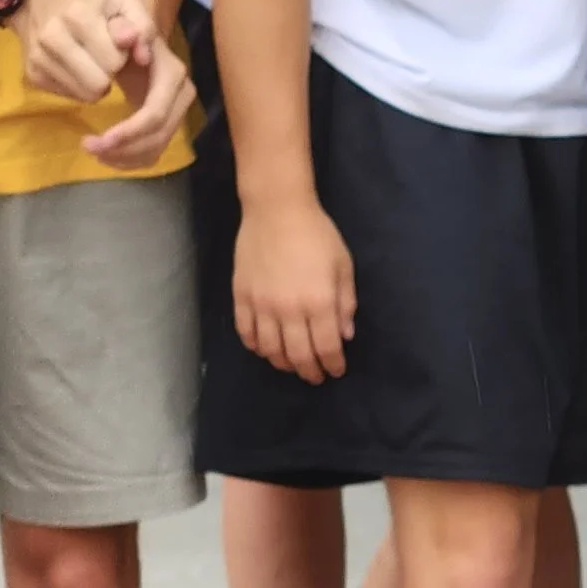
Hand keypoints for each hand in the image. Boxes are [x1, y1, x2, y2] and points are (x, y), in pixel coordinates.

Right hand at [13, 0, 132, 103]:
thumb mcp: (127, 2)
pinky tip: (79, 67)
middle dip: (110, 72)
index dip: (122, 55)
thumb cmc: (94, 3)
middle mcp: (51, 36)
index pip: (114, 61)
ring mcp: (38, 57)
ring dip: (97, 82)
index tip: (117, 43)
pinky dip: (80, 86)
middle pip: (99, 82)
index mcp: (78, 14)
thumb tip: (143, 59)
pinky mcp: (33, 75)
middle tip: (107, 56)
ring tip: (94, 61)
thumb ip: (143, 26)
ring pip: (86, 94)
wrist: (43, 2)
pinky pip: (71, 96)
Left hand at [81, 0, 197, 168]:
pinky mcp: (165, 122)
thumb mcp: (120, 16)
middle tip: (88, 147)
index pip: (156, 113)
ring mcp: (176, 110)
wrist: (129, 31)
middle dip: (124, 148)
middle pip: (158, 136)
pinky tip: (106, 154)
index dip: (129, 131)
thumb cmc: (118, 23)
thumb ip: (127, 27)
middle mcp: (181, 94)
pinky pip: (152, 152)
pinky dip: (129, 160)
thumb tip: (133, 42)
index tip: (96, 139)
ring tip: (93, 149)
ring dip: (124, 157)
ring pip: (156, 148)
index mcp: (172, 73)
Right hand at [233, 195, 356, 381]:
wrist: (276, 210)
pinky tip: (265, 349)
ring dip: (283, 363)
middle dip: (309, 371)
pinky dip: (256, 347)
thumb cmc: (317, 234)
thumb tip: (345, 335)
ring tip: (292, 365)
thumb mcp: (343, 265)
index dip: (333, 364)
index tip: (336, 370)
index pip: (326, 347)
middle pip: (298, 355)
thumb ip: (345, 302)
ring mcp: (261, 306)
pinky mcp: (241, 298)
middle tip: (316, 377)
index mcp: (318, 302)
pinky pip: (246, 333)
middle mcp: (288, 310)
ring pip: (270, 350)